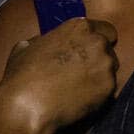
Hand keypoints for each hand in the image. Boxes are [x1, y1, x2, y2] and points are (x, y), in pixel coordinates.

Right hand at [0, 16, 118, 133]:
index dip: (97, 42)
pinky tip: (81, 100)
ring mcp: (106, 65)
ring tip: (79, 89)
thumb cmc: (22, 76)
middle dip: (99, 60)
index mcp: (78, 27)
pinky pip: (110, 90)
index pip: (105, 30)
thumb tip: (44, 44)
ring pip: (111, 70)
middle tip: (82, 74)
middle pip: (109, 50)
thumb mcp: (26, 46)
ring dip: (100, 77)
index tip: (89, 53)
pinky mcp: (109, 88)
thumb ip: (44, 41)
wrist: (28, 107)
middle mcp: (97, 41)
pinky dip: (99, 95)